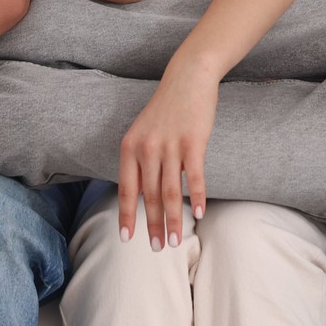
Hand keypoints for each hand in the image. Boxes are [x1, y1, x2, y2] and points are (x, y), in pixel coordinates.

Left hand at [118, 62, 218, 251]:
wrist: (188, 77)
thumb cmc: (167, 107)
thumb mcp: (143, 131)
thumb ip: (140, 160)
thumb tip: (140, 194)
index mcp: (130, 147)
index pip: (126, 189)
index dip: (126, 216)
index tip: (127, 238)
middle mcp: (147, 148)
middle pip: (150, 196)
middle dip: (153, 225)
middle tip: (157, 248)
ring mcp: (170, 146)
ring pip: (171, 192)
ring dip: (173, 220)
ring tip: (174, 241)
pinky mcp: (193, 142)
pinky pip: (195, 177)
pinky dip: (197, 197)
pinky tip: (199, 214)